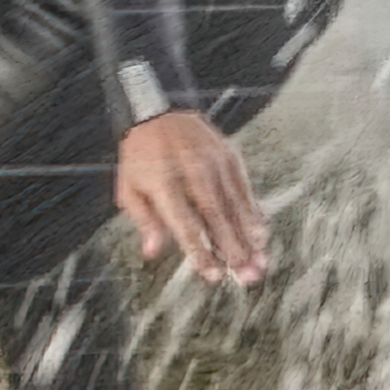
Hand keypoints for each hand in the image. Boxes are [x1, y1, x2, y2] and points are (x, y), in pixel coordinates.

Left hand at [115, 109, 270, 284]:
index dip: (201, 251)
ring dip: (249, 238)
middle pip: (216, 217)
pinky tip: (261, 234)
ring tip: (260, 263)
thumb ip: (144, 219)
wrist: (155, 111)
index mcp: (162, 182)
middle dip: (234, 250)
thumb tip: (153, 251)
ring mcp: (213, 163)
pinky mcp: (229, 156)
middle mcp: (191, 172)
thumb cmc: (140, 157)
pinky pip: (245, 189)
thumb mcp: (129, 186)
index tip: (213, 275)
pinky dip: (254, 213)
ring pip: (235, 206)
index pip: (185, 224)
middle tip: (248, 277)